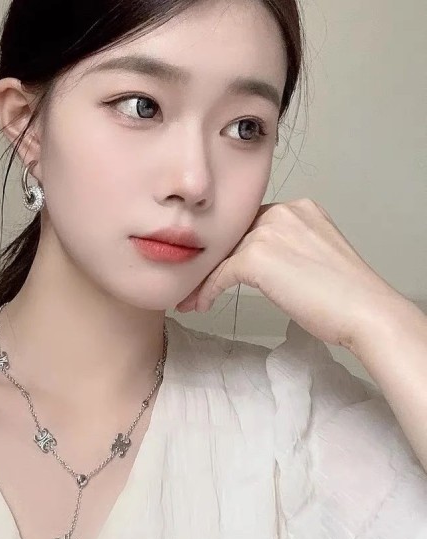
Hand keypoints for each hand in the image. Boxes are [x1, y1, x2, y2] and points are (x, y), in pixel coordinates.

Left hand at [175, 198, 402, 350]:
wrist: (365, 311)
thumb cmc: (346, 295)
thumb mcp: (314, 256)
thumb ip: (287, 248)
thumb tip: (259, 265)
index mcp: (299, 209)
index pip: (251, 226)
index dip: (232, 250)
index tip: (218, 269)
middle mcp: (282, 212)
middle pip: (233, 237)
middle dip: (213, 262)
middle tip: (196, 283)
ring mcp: (268, 232)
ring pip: (222, 255)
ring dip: (204, 278)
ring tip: (193, 298)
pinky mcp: (256, 256)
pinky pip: (219, 275)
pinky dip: (207, 291)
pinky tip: (201, 305)